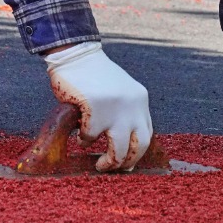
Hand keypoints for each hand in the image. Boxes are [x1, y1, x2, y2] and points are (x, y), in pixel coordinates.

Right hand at [44, 42, 151, 171]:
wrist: (76, 54)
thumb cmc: (94, 76)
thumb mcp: (120, 92)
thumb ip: (125, 112)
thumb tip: (124, 146)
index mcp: (140, 100)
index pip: (147, 134)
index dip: (137, 153)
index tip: (127, 163)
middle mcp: (133, 105)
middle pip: (139, 146)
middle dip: (126, 163)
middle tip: (113, 168)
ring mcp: (115, 108)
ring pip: (118, 148)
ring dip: (108, 162)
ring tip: (99, 165)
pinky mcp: (95, 110)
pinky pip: (90, 137)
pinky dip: (84, 139)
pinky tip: (79, 134)